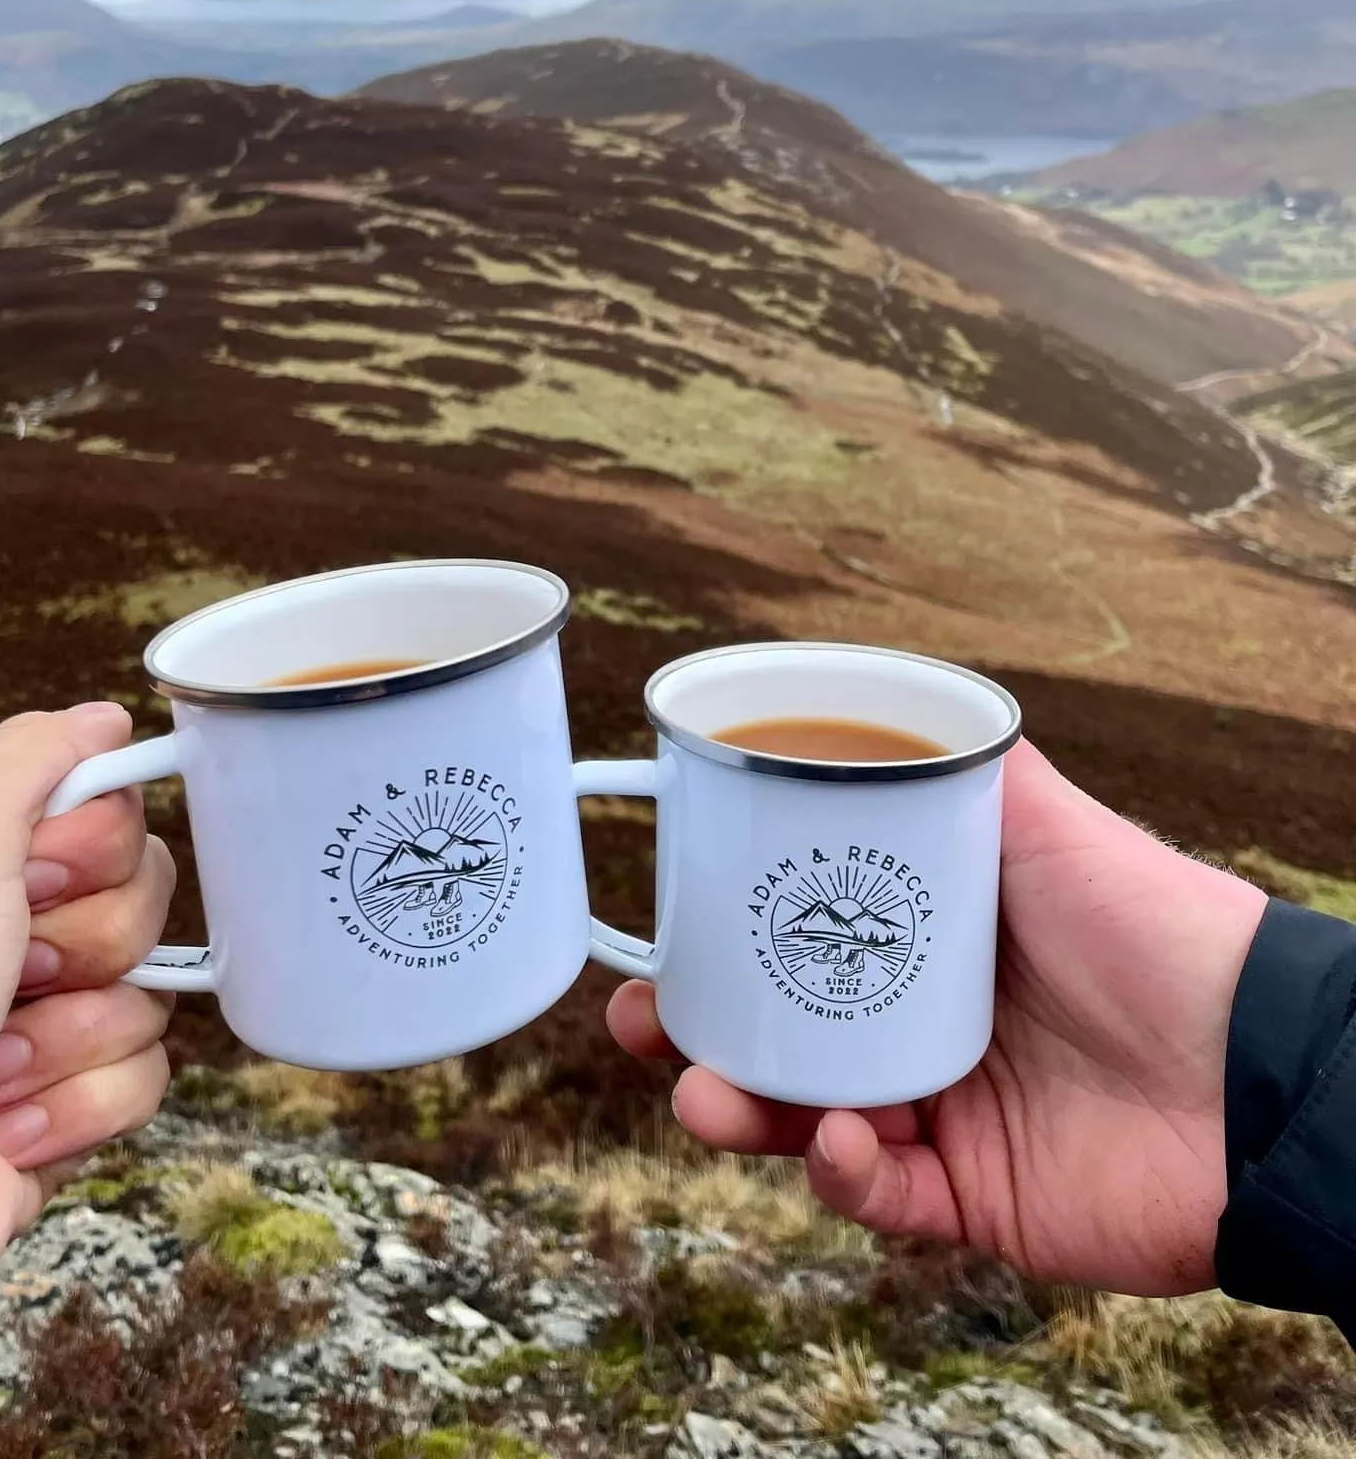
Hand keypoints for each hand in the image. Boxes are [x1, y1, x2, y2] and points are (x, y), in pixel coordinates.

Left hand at [0, 704, 176, 1297]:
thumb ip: (32, 760)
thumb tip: (102, 716)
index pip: (109, 826)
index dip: (93, 855)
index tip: (35, 879)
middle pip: (140, 911)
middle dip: (88, 950)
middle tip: (14, 975)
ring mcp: (29, 1039)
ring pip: (145, 1006)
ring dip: (71, 1042)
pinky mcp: (53, 1124)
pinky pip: (137, 1090)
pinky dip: (75, 1111)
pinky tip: (2, 1126)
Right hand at [609, 740, 1266, 1295]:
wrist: (1261, 1070)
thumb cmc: (1158, 926)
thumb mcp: (1049, 820)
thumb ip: (968, 768)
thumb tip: (887, 701)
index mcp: (929, 945)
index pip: (802, 948)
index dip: (722, 946)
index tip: (659, 933)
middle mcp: (925, 1031)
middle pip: (782, 1042)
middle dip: (699, 1039)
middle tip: (641, 1023)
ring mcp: (947, 1119)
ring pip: (806, 1126)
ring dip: (742, 1112)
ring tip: (705, 1095)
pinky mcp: (975, 1201)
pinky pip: (880, 1199)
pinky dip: (842, 1178)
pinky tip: (840, 1144)